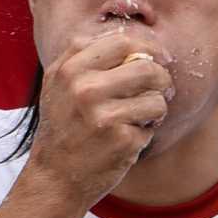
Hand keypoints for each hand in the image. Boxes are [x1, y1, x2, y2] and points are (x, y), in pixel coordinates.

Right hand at [27, 30, 174, 209]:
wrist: (54, 178)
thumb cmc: (62, 126)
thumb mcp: (58, 82)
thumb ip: (86, 54)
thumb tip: (132, 39)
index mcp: (70, 69)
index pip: (123, 41)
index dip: (148, 46)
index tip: (159, 57)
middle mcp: (85, 89)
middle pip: (147, 67)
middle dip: (162, 77)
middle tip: (162, 88)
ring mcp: (103, 116)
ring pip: (157, 98)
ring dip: (157, 107)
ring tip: (141, 116)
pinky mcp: (121, 141)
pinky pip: (153, 126)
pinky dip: (147, 131)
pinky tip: (129, 138)